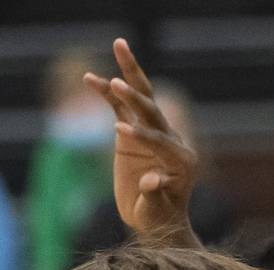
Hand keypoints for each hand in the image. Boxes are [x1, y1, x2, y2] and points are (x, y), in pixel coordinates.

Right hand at [87, 38, 197, 238]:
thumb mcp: (156, 211)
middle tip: (117, 83)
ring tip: (119, 44)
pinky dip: (106, 93)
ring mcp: (153, 132)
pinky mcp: (135, 130)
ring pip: (142, 98)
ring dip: (129, 73)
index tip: (119, 131)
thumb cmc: (159, 219)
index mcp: (182, 160)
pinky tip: (90, 79)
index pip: (160, 142)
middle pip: (153, 110)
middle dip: (135, 96)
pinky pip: (120, 107)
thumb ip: (154, 195)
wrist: (157, 220)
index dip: (142, 136)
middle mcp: (172, 140)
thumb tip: (151, 180)